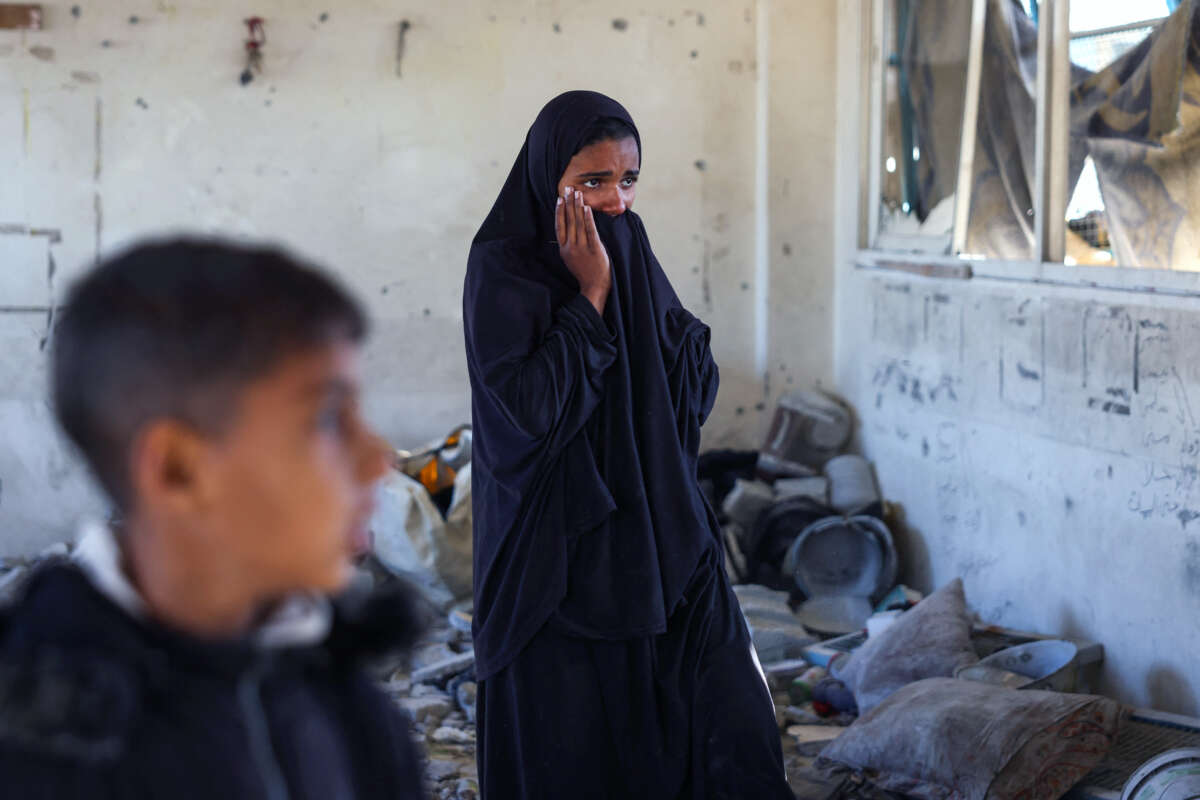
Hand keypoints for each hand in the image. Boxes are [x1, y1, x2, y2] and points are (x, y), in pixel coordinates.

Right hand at [555, 186, 610, 314]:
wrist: (594, 287)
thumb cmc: (584, 273)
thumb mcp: (571, 259)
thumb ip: (569, 245)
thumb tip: (569, 229)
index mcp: (564, 249)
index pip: (559, 226)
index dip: (559, 211)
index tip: (560, 199)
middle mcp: (571, 247)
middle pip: (569, 221)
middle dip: (569, 203)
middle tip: (569, 189)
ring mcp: (582, 248)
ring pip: (579, 223)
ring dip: (578, 207)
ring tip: (578, 193)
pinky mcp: (594, 249)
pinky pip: (590, 231)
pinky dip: (588, 218)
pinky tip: (587, 208)